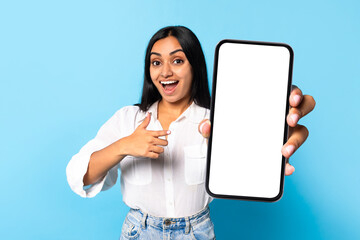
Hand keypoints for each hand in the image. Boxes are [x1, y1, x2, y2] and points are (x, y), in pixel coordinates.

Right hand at [122, 113, 169, 158]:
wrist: (126, 145)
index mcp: (149, 134)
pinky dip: (156, 155)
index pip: (160, 132)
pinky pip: (156, 156)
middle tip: (163, 143)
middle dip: (165, 143)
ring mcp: (148, 147)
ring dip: (161, 150)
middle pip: (164, 142)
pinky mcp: (146, 153)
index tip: (169, 132)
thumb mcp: (140, 128)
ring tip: (158, 149)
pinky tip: (154, 153)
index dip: (166, 132)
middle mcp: (150, 140)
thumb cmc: (134, 137)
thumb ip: (146, 121)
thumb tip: (148, 114)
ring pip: (161, 150)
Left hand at [199, 85, 315, 175]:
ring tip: (284, 149)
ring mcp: (287, 133)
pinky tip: (285, 169)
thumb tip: (205, 127)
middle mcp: (283, 114)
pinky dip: (289, 164)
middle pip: (304, 106)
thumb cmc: (230, 129)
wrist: (230, 150)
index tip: (290, 97)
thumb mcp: (219, 126)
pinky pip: (291, 157)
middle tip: (289, 119)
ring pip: (303, 131)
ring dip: (297, 139)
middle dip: (300, 110)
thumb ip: (211, 126)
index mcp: (271, 101)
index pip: (288, 90)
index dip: (294, 92)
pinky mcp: (284, 151)